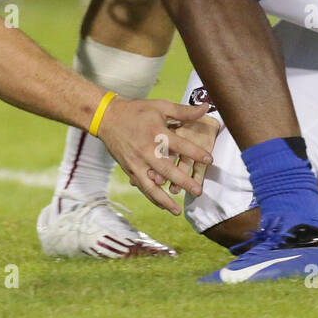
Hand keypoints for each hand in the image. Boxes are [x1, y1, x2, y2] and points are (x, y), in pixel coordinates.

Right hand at [95, 99, 212, 215]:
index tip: (210, 160)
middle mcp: (146, 150)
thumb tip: (206, 107)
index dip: (196, 153)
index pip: (180, 145)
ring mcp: (136, 162)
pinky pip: (142, 186)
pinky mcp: (129, 170)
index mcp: (156, 133)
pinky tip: (162, 206)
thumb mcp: (160, 106)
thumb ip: (183, 111)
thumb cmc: (137, 111)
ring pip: (151, 185)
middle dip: (184, 182)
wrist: (107, 118)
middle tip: (198, 191)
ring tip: (177, 211)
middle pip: (167, 170)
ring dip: (165, 199)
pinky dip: (152, 197)